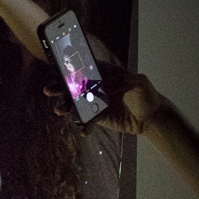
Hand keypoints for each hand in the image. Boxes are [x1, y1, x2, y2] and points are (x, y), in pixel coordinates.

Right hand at [44, 62, 165, 136]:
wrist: (150, 117)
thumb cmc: (145, 95)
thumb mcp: (139, 83)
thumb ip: (123, 81)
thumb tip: (104, 88)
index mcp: (105, 74)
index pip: (85, 68)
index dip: (71, 68)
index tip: (60, 70)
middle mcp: (97, 87)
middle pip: (74, 86)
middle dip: (60, 88)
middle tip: (49, 90)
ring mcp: (94, 103)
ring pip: (75, 104)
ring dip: (66, 107)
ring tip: (60, 110)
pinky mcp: (97, 117)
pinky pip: (86, 121)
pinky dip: (83, 125)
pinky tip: (84, 130)